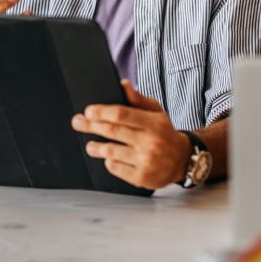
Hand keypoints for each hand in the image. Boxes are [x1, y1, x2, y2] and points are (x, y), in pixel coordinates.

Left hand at [71, 79, 192, 189]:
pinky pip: (116, 167)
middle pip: (113, 131)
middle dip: (91, 126)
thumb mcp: (157, 113)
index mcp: (154, 123)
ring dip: (96, 147)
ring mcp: (146, 161)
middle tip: (78, 122)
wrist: (182, 160)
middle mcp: (151, 142)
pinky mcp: (141, 177)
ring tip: (90, 145)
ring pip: (111, 151)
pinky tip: (110, 158)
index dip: (102, 112)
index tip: (89, 111)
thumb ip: (138, 99)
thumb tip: (123, 84)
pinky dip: (109, 162)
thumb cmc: (165, 133)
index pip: (123, 114)